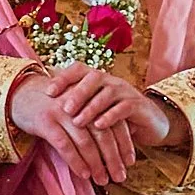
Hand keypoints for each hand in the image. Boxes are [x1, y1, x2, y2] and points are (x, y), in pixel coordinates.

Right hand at [9, 64, 134, 180]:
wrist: (19, 93)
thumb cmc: (50, 104)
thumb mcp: (74, 105)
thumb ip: (92, 119)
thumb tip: (112, 146)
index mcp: (89, 98)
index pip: (113, 122)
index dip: (124, 142)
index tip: (130, 162)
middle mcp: (78, 104)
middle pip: (103, 133)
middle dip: (113, 158)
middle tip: (120, 176)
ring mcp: (61, 112)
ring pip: (85, 141)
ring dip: (96, 164)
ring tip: (103, 180)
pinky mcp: (45, 122)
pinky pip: (65, 145)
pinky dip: (76, 161)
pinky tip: (84, 174)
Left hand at [51, 68, 186, 181]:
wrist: (149, 123)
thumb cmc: (115, 117)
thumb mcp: (95, 111)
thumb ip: (75, 108)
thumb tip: (45, 110)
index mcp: (98, 79)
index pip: (78, 69)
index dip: (63, 78)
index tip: (48, 92)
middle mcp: (111, 81)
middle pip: (93, 77)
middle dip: (77, 93)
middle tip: (64, 109)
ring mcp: (125, 91)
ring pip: (107, 92)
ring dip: (91, 107)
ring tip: (78, 121)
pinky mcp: (138, 105)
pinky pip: (124, 107)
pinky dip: (110, 116)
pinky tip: (99, 125)